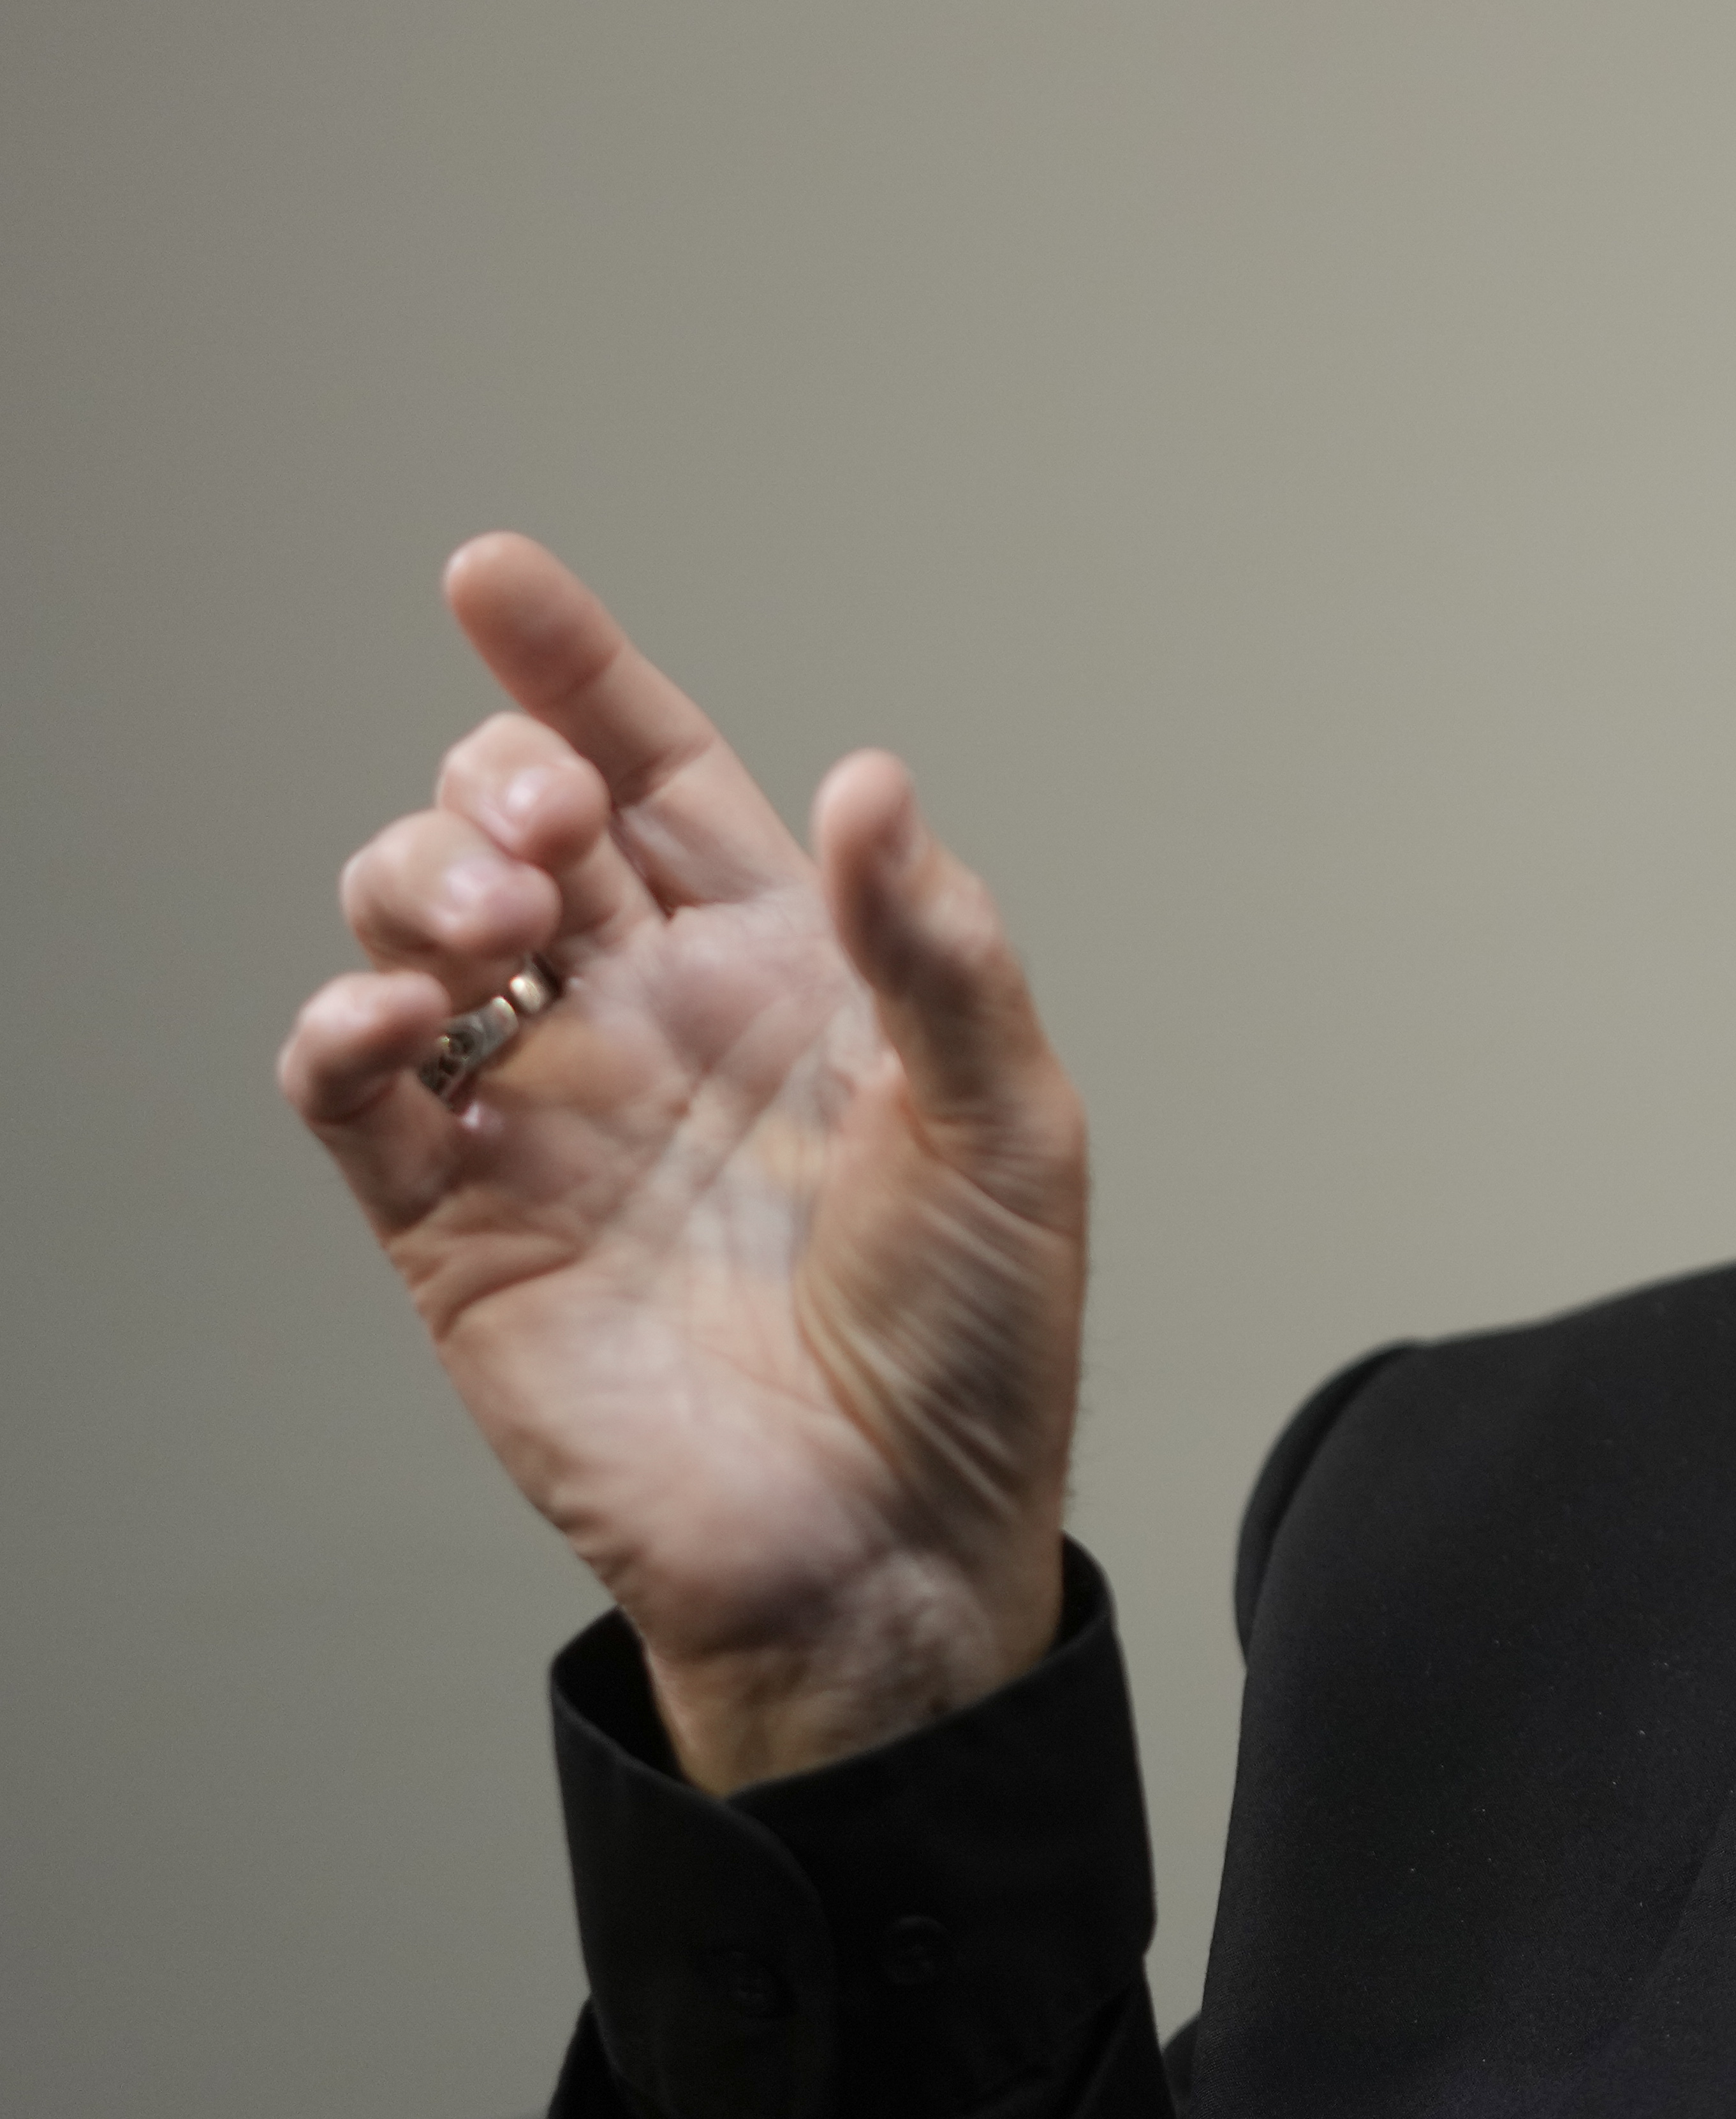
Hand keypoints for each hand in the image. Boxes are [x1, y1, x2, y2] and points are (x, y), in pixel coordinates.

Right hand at [279, 535, 1085, 1788]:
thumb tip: (874, 786)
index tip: (494, 577)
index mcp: (789, 977)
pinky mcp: (461, 1227)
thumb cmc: (975, 1347)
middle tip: (540, 834)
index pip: (660, 780)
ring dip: (419, 882)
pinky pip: (357, 1094)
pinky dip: (344, 1030)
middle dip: (496, 778)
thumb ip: (936, 952)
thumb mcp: (1009, 1128)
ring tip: (495, 925)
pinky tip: (393, 1019)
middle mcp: (656, 1027)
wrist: (893, 1541)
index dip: (578, 674)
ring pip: (415, 930)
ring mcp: (550, 1120)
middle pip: (517, 829)